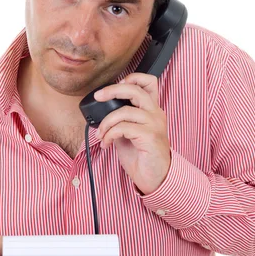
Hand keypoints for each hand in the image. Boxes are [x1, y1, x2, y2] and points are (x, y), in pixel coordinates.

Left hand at [94, 73, 170, 194]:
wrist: (155, 177)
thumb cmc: (141, 155)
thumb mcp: (129, 131)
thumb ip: (121, 118)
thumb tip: (101, 109)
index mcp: (152, 109)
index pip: (149, 82)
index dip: (132, 78)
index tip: (114, 87)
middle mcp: (155, 114)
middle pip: (135, 90)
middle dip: (112, 90)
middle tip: (98, 97)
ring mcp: (154, 124)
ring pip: (124, 111)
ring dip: (106, 123)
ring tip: (100, 134)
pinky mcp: (150, 136)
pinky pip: (122, 128)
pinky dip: (109, 135)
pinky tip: (106, 144)